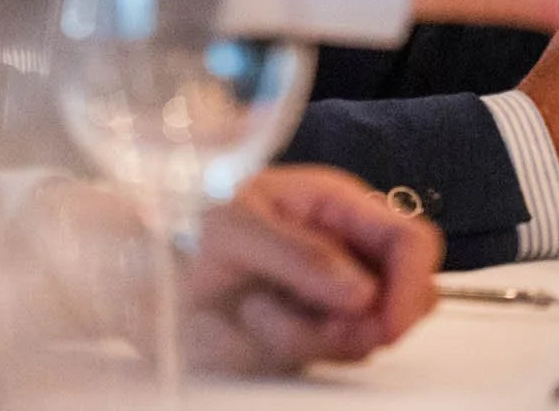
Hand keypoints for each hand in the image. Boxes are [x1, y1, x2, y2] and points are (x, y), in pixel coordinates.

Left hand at [184, 166, 441, 373]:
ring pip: (367, 334)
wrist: (146, 276)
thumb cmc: (186, 230)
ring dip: (310, 335)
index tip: (384, 324)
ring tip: (254, 310)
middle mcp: (346, 247)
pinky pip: (329, 354)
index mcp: (336, 203)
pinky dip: (289, 347)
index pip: (412, 241)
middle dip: (364, 323)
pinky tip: (251, 324)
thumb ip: (299, 256)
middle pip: (408, 296)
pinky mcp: (314, 330)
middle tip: (309, 322)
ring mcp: (333, 293)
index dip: (410, 284)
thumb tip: (364, 292)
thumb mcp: (233, 229)